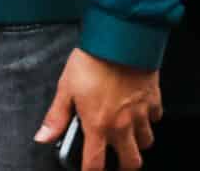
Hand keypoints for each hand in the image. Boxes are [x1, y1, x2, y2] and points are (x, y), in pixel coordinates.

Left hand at [38, 48, 160, 169]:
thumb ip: (56, 117)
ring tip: (127, 134)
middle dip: (123, 165)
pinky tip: (139, 111)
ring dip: (137, 142)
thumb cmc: (92, 62)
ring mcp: (141, 115)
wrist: (120, 41)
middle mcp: (122, 125)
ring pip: (146, 143)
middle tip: (115, 159)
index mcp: (98, 125)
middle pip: (131, 162)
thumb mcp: (65, 88)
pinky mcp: (154, 101)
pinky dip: (149, 119)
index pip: (96, 164)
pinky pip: (156, 119)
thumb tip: (43, 137)